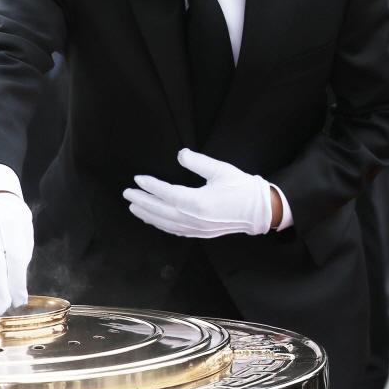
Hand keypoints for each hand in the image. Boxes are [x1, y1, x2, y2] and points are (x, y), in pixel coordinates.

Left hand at [124, 149, 275, 238]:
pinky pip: (175, 230)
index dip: (150, 186)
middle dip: (142, 202)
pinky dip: (161, 225)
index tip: (138, 179)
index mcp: (198, 202)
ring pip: (165, 223)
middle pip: (160, 211)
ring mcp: (196, 228)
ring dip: (147, 215)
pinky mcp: (200, 233)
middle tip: (127, 194)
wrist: (261, 211)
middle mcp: (194, 218)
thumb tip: (180, 155)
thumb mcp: (221, 170)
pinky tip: (154, 220)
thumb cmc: (242, 188)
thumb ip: (198, 162)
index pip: (166, 193)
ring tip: (134, 207)